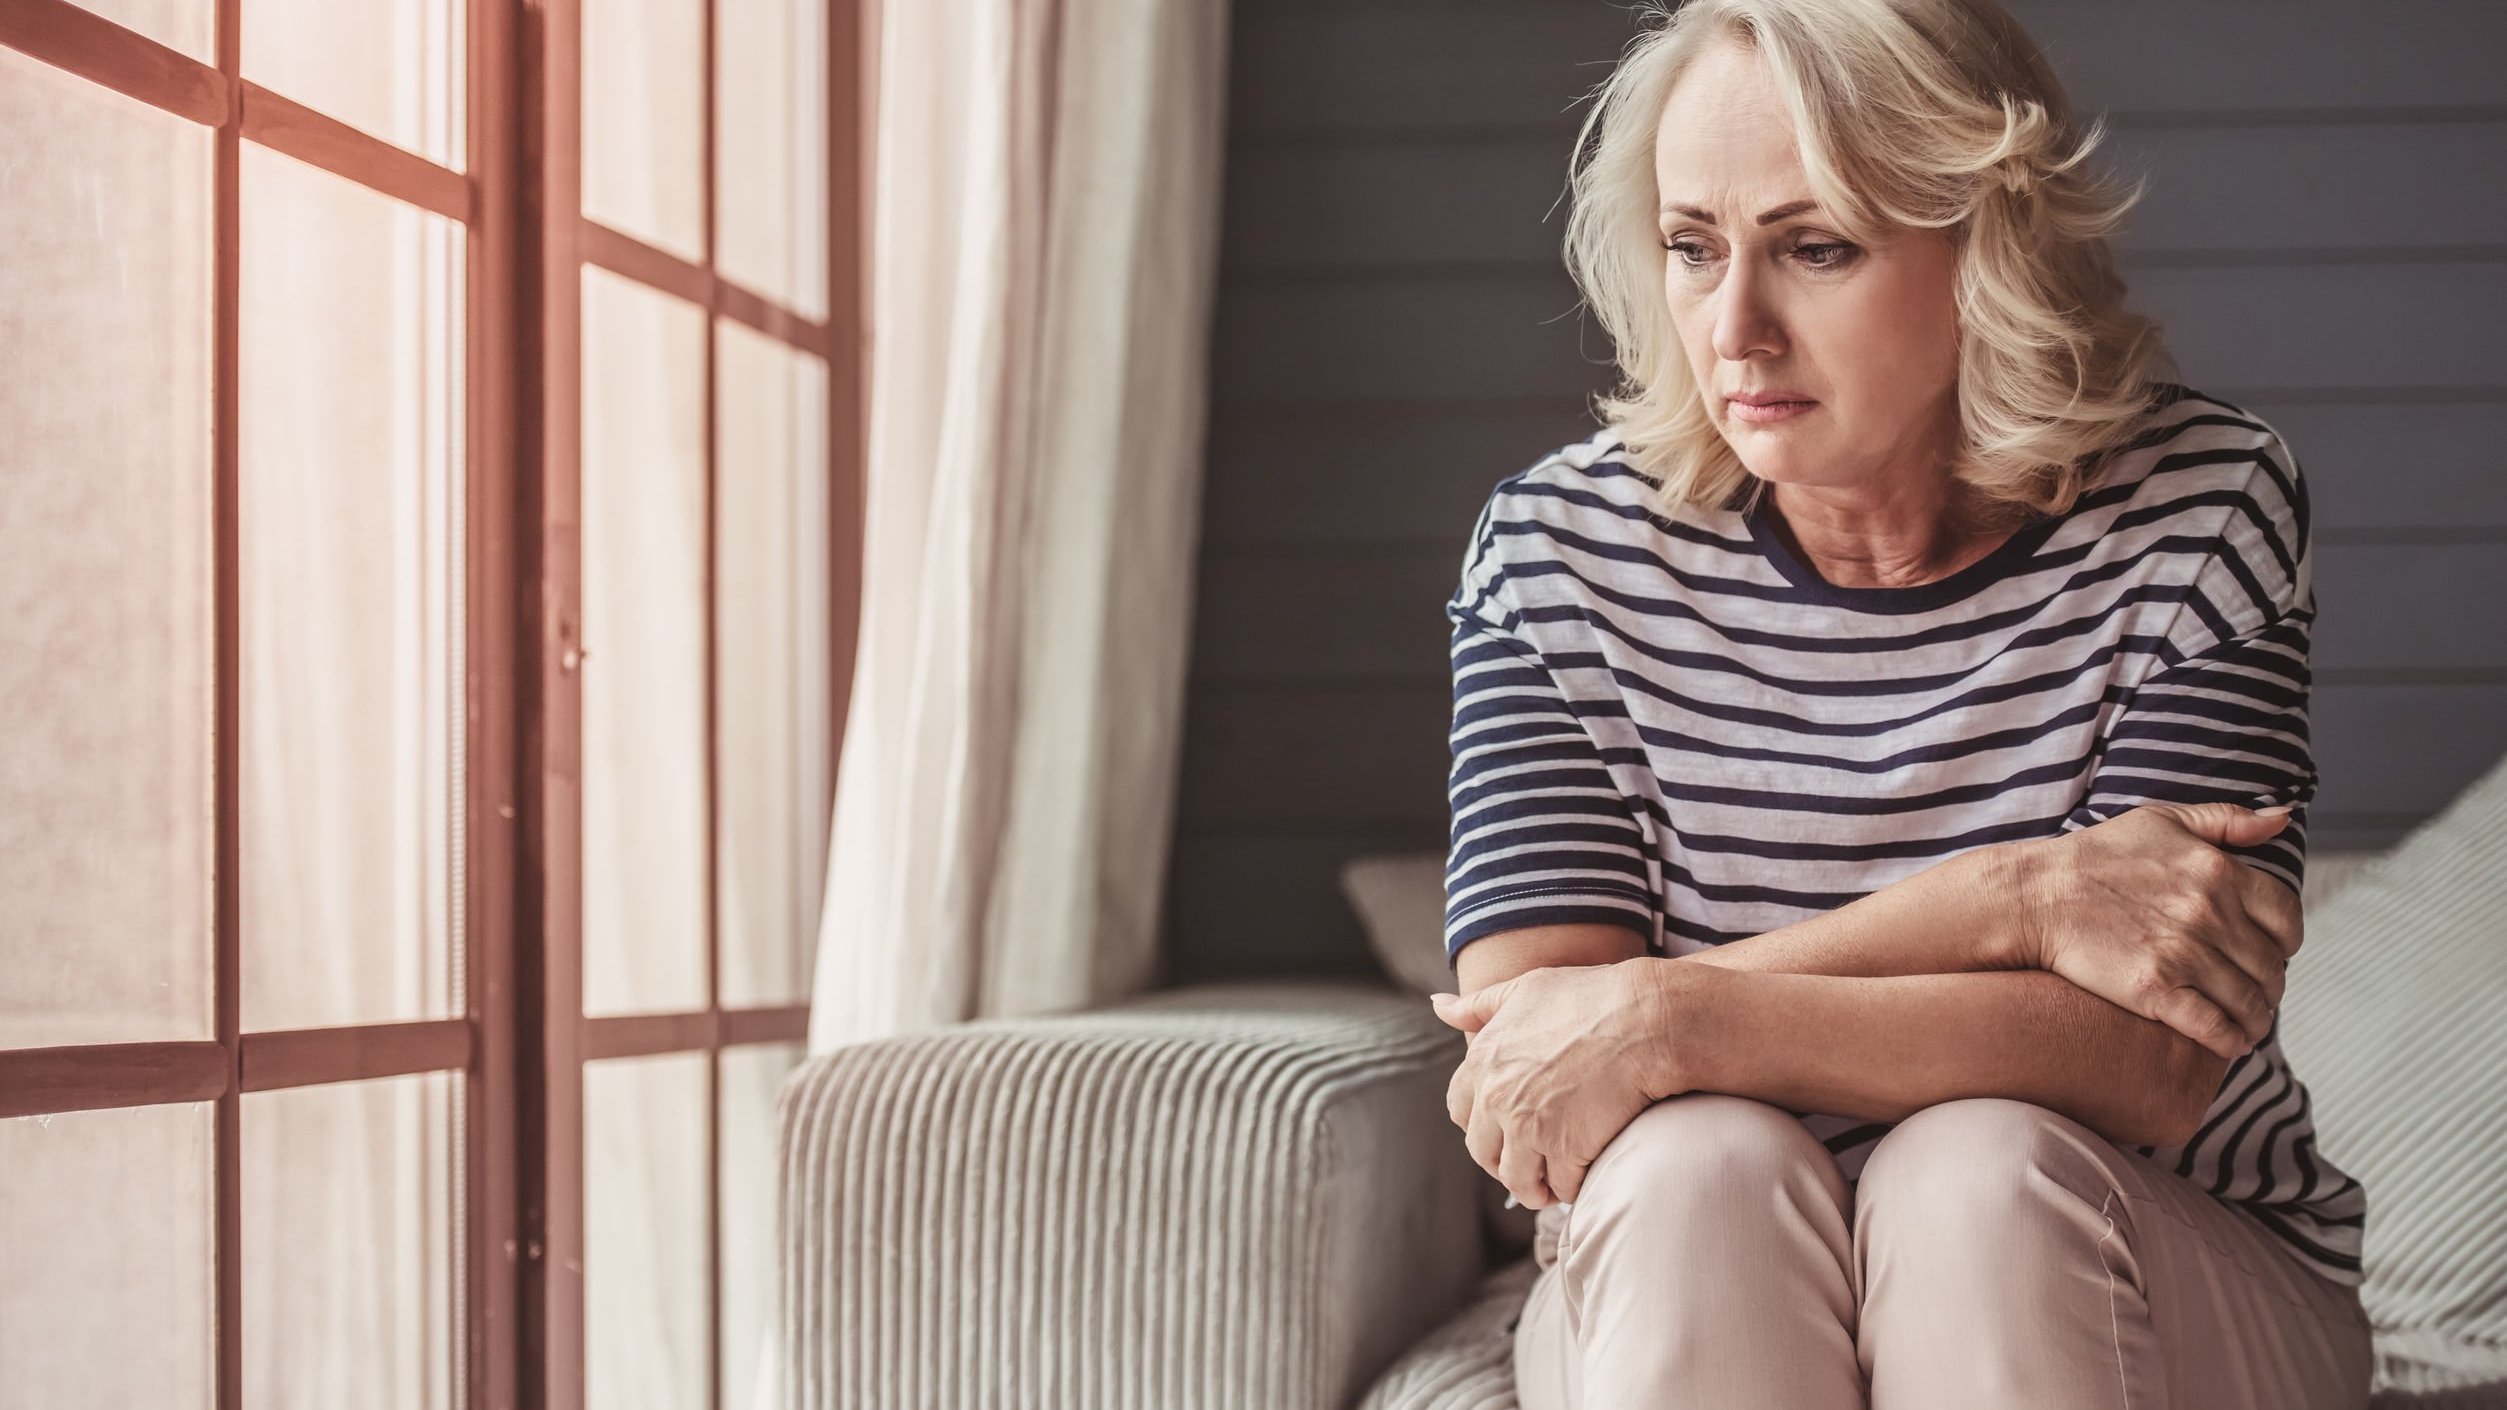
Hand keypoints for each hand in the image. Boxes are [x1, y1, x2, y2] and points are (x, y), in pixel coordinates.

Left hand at [1427, 959, 1700, 1207]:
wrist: (1644, 1019)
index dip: (1480, 1122)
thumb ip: (1479, 1005)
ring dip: (1535, 1185)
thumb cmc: (1590, 997)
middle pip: (1483, 1152)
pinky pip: (1561, 1185)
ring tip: (1554, 1181)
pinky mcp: (1565, 1150)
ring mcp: (1528, 1127)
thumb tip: (1438, 1006)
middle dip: (1505, 1160)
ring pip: (1518, 1179)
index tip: (1502, 1127)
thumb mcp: (1525, 989)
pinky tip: (1584, 1172)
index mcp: (1483, 1061)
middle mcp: (1497, 1098)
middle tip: (1531, 1160)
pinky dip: (1572, 1185)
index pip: (1459, 1109)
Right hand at [2015, 802, 2304, 1059]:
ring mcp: (2183, 955)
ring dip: (2256, 1018)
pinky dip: (2231, 1041)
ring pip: (2249, 1002)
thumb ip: (2227, 819)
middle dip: (2269, 984)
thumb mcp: (2162, 820)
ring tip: (2247, 1022)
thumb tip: (2282, 817)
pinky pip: (2216, 1028)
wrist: (2035, 897)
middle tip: (2255, 990)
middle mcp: (2209, 914)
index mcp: (2219, 872)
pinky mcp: (2155, 991)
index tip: (2272, 950)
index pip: (2286, 918)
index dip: (2286, 940)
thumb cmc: (2096, 857)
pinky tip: (2229, 1042)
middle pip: (2271, 966)